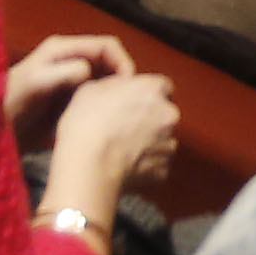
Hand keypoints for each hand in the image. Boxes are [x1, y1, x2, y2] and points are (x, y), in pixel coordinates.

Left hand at [4, 32, 131, 128]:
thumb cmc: (11, 102)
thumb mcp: (36, 83)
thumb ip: (63, 72)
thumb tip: (89, 70)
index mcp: (64, 50)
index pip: (107, 46)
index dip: (123, 62)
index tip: (129, 87)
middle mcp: (69, 61)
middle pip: (109, 64)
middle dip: (121, 81)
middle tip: (127, 105)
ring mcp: (69, 82)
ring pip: (104, 83)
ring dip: (113, 96)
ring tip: (118, 116)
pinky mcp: (67, 101)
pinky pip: (94, 100)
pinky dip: (102, 109)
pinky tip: (102, 125)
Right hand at [46, 69, 179, 215]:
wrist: (89, 166)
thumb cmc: (87, 125)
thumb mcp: (91, 89)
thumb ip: (115, 84)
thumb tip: (120, 87)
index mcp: (153, 89)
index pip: (161, 86)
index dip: (146, 95)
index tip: (132, 103)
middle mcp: (168, 114)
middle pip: (164, 113)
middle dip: (149, 119)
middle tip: (123, 127)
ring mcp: (167, 143)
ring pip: (162, 140)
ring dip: (148, 142)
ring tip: (121, 149)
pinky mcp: (163, 170)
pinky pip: (156, 164)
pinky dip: (145, 165)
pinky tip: (124, 165)